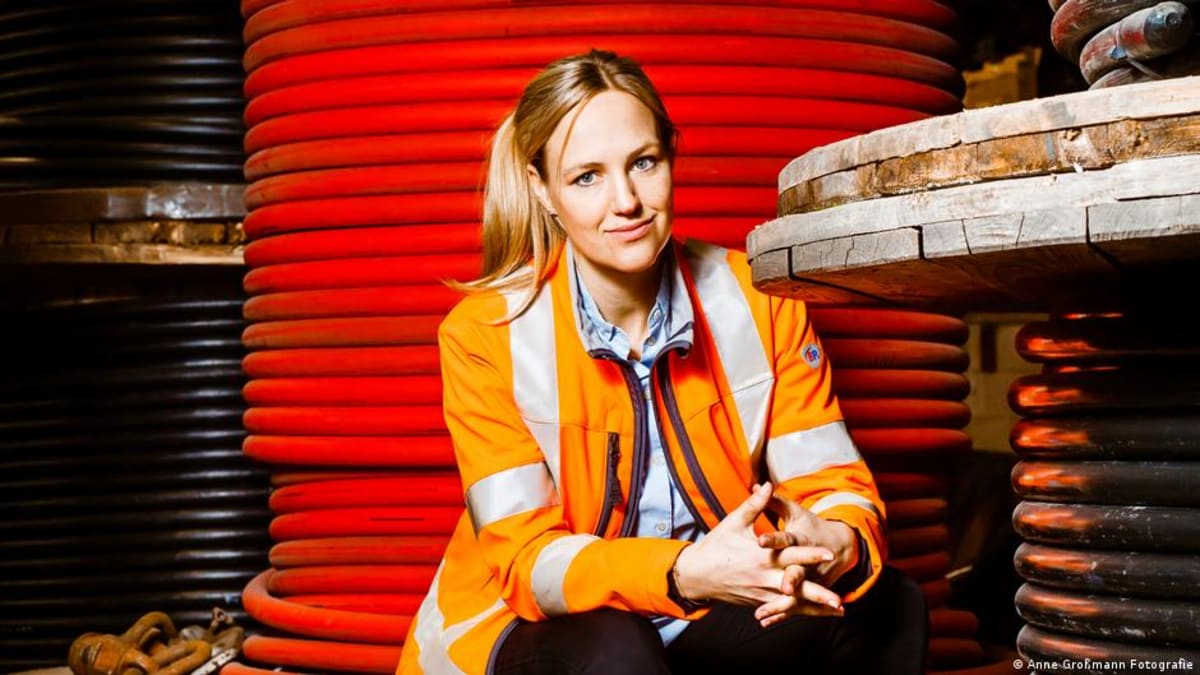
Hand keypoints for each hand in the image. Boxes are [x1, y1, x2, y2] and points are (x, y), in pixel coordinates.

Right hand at [671, 483, 835, 607]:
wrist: (696, 574)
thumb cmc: (715, 545)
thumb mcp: (734, 522)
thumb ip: (754, 504)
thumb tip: (767, 485)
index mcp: (760, 555)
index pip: (790, 555)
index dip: (811, 554)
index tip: (830, 554)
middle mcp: (763, 577)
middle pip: (796, 587)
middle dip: (818, 594)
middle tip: (839, 600)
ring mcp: (761, 592)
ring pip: (792, 602)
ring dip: (815, 607)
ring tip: (837, 609)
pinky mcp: (758, 601)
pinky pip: (783, 608)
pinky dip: (801, 611)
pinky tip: (819, 613)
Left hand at [753, 492, 860, 626]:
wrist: (840, 547)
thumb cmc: (810, 527)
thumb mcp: (795, 512)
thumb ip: (774, 502)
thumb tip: (757, 485)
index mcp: (801, 539)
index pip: (786, 539)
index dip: (773, 538)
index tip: (760, 540)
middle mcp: (807, 562)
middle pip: (798, 572)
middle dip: (792, 579)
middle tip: (784, 586)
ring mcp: (809, 580)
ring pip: (797, 594)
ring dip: (782, 604)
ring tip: (763, 612)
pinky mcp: (808, 592)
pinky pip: (795, 606)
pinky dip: (781, 614)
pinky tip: (765, 621)